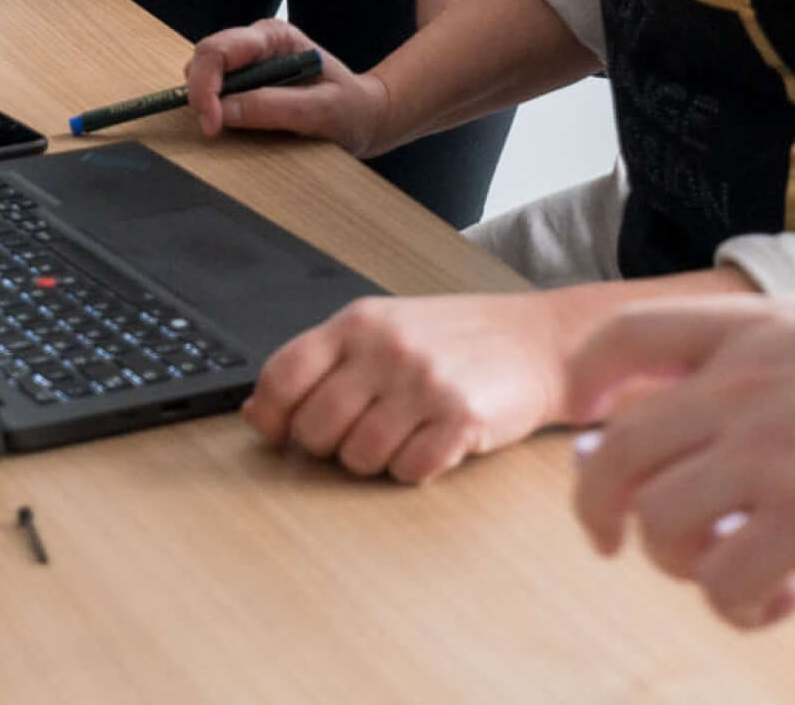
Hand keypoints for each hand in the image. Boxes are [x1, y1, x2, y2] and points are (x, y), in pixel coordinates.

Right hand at [185, 18, 392, 155]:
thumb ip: (274, 107)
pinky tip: (231, 125)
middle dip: (200, 95)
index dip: (206, 85)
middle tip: (213, 131)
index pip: (221, 49)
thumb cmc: (350, 108)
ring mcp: (248, 63)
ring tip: (225, 129)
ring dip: (205, 103)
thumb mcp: (322, 110)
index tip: (212, 123)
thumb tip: (225, 111)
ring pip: (202, 74)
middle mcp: (256, 44)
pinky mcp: (244, 84)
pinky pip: (213, 92)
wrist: (362, 117)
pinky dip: (212, 110)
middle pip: (204, 58)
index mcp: (275, 37)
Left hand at [245, 293, 572, 482]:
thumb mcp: (381, 331)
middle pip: (315, 428)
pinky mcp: (460, 419)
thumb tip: (257, 412)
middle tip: (360, 429)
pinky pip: (408, 472)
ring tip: (403, 431)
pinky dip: (415, 468)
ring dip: (375, 458)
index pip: (282, 376)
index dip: (273, 416)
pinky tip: (433, 441)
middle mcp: (387, 349)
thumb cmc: (454, 340)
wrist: (537, 341)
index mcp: (358, 322)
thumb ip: (320, 365)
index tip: (281, 431)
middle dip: (329, 444)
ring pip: (358, 457)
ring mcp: (424, 384)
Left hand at [563, 296, 794, 628]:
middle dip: (596, 503)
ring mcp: (768, 453)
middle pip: (613, 448)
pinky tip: (780, 601)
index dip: (587, 380)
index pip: (625, 336)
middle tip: (613, 540)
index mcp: (754, 330)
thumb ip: (793, 366)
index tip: (584, 419)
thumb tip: (771, 414)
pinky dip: (735, 606)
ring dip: (677, 560)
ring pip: (655, 521)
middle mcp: (742, 387)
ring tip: (730, 572)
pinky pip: (721, 580)